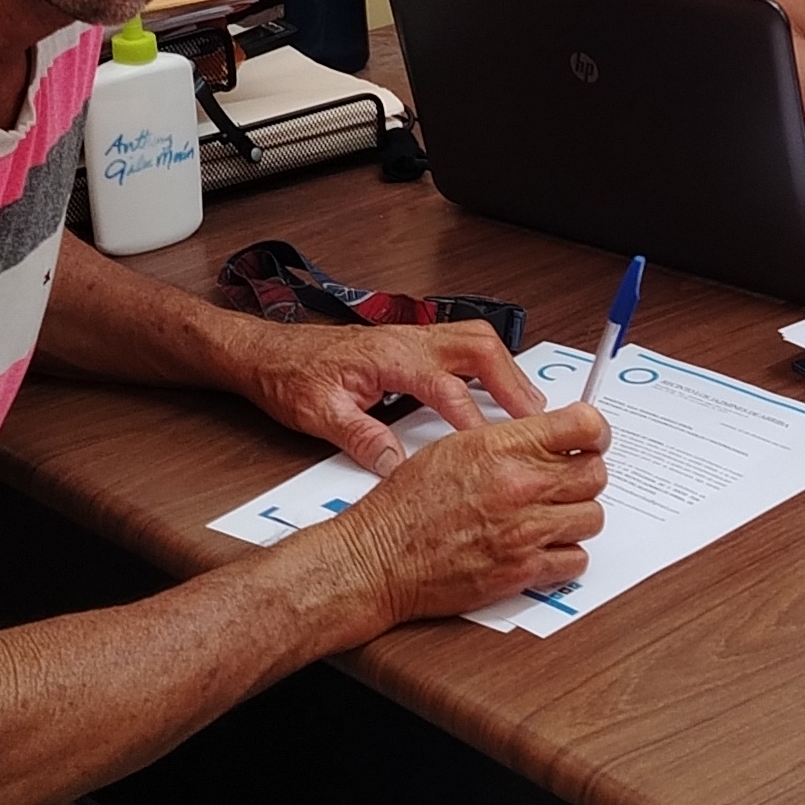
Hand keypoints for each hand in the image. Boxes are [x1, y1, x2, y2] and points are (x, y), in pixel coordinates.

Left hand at [233, 316, 545, 477]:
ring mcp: (412, 337)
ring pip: (476, 339)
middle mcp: (406, 339)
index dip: (472, 419)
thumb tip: (396, 468)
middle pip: (478, 347)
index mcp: (387, 356)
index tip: (491, 448)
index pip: (443, 387)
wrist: (267, 352)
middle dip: (512, 383)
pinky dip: (490, 365)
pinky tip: (498, 392)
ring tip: (529, 408)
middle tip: (537, 420)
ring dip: (507, 370)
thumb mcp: (319, 413)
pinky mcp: (411, 343)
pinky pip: (463, 344)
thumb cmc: (290, 376)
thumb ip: (361, 439)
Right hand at [318, 403, 608, 627]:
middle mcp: (519, 485)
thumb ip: (506, 440)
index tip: (591, 438)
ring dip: (576, 515)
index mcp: (501, 447)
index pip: (584, 426)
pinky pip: (576, 560)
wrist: (378, 559)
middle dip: (584, 474)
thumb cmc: (404, 507)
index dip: (594, 431)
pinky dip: (566, 555)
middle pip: (595, 472)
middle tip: (567, 480)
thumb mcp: (451, 447)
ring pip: (593, 516)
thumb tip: (546, 436)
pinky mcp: (523, 571)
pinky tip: (544, 547)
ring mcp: (525, 531)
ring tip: (552, 516)